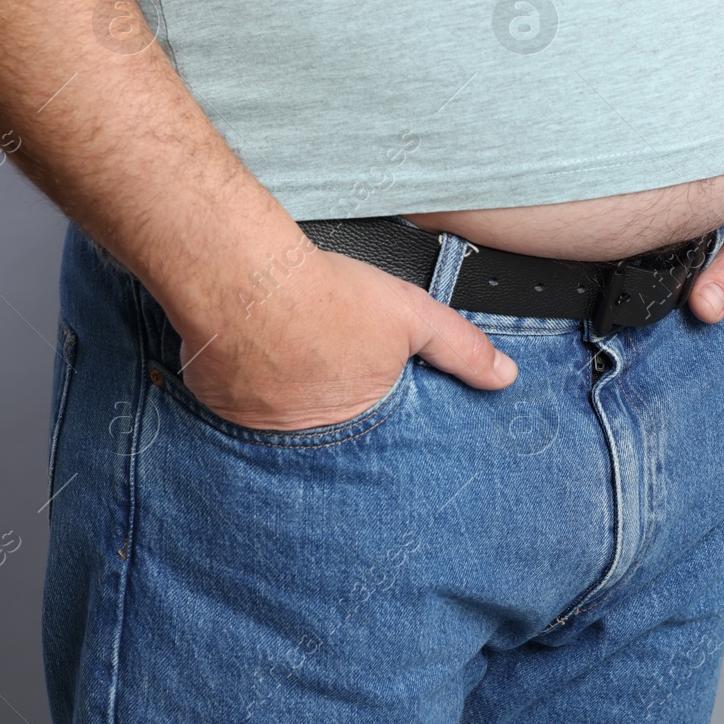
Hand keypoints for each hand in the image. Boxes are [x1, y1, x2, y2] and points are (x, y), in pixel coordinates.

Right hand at [178, 247, 515, 430]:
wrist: (243, 277)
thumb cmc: (325, 294)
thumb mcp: (413, 316)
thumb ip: (461, 348)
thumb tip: (504, 377)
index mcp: (358, 420)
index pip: (377, 447)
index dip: (375, 429)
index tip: (373, 419)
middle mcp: (308, 436)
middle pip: (327, 438)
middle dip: (331, 422)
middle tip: (325, 388)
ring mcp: (259, 427)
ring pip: (281, 427)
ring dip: (288, 407)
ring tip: (291, 373)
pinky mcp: (218, 407)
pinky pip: (239, 411)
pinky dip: (249, 393)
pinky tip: (255, 366)